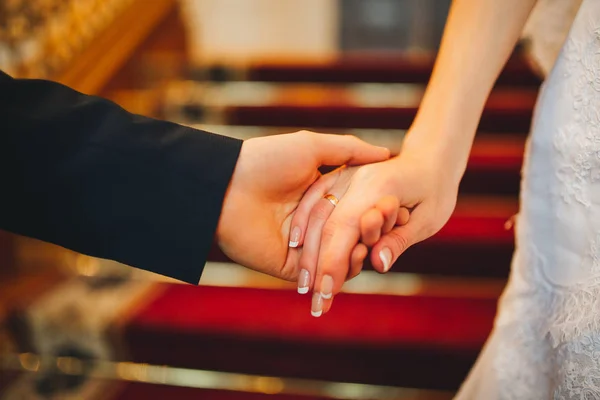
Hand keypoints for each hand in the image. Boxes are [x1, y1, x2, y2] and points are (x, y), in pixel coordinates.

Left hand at [215, 131, 389, 280]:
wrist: (227, 186)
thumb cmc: (266, 160)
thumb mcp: (311, 146)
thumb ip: (349, 151)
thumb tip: (386, 153)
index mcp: (318, 195)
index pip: (355, 208)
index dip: (376, 211)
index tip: (398, 211)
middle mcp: (312, 222)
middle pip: (350, 235)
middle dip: (371, 236)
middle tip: (391, 233)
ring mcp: (302, 246)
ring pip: (339, 257)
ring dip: (359, 254)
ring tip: (373, 246)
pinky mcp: (290, 266)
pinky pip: (320, 273)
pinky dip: (339, 271)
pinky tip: (355, 260)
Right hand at [290, 136, 459, 315]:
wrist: (432, 157)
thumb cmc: (436, 190)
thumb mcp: (428, 218)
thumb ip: (399, 239)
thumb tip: (377, 263)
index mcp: (379, 186)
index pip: (346, 228)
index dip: (334, 263)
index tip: (327, 294)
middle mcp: (356, 178)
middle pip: (326, 225)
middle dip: (318, 266)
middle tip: (316, 303)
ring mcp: (345, 175)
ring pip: (317, 213)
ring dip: (308, 250)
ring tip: (306, 287)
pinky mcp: (339, 177)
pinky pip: (315, 199)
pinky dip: (304, 223)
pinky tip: (296, 247)